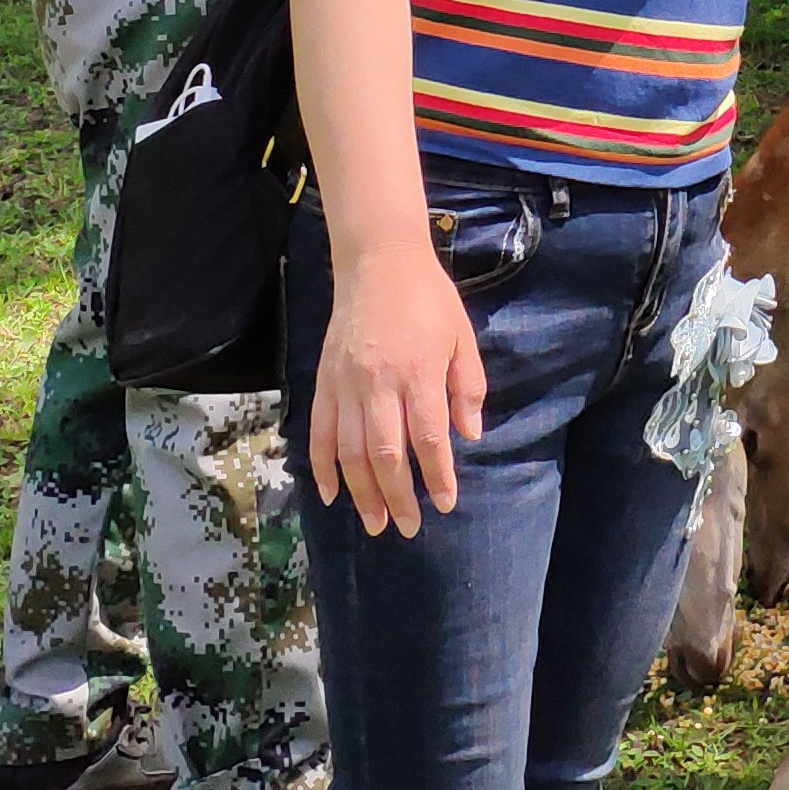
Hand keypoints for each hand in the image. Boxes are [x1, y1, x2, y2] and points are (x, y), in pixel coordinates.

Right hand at [309, 239, 485, 537]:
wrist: (378, 261)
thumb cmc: (429, 299)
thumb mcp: (462, 338)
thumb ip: (467, 388)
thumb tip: (469, 436)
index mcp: (418, 372)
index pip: (428, 438)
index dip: (436, 475)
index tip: (444, 503)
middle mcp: (378, 383)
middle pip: (385, 454)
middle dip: (397, 496)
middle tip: (407, 527)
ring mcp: (346, 384)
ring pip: (350, 451)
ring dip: (361, 492)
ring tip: (374, 522)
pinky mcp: (324, 381)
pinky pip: (320, 432)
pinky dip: (324, 466)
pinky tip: (333, 493)